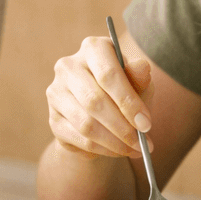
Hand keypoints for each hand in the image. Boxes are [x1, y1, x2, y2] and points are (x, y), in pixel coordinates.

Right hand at [46, 35, 154, 160]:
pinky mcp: (53, 119)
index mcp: (93, 48)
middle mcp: (68, 66)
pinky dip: (103, 149)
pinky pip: (80, 139)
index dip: (128, 101)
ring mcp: (56, 93)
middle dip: (123, 127)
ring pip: (86, 124)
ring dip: (114, 142)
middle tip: (142, 143)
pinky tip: (118, 151)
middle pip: (95, 101)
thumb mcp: (138, 84)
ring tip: (135, 150)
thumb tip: (142, 67)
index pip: (108, 74)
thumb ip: (140, 77)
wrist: (103, 115)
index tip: (147, 124)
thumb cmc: (124, 92)